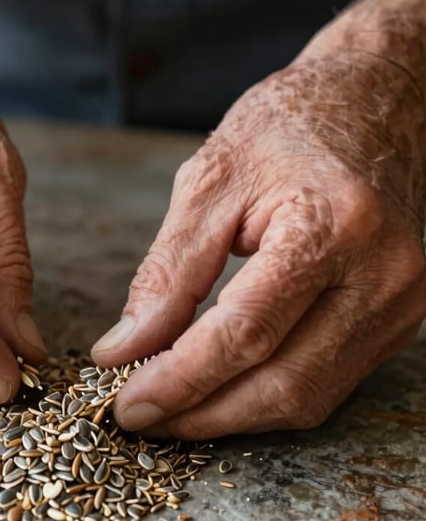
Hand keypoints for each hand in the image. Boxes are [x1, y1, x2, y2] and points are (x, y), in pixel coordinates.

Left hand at [92, 52, 425, 437]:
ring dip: (231, 416)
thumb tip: (123, 350)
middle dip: (202, 413)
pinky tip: (219, 390)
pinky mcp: (397, 319)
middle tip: (140, 418)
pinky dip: (264, 396)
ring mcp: (401, 304)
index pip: (246, 332)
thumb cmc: (286, 128)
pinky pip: (325, 383)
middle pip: (282, 383)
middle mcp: (383, 276)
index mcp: (332, 226)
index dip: (180, 380)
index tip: (127, 404)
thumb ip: (167, 273)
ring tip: (170, 410)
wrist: (372, 103)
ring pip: (307, 397)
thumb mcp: (208, 182)